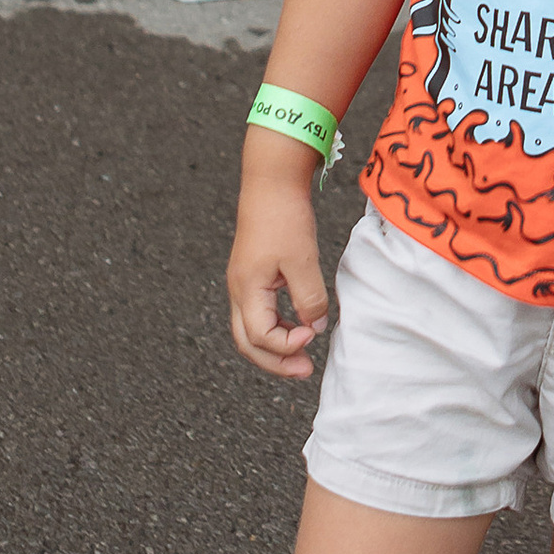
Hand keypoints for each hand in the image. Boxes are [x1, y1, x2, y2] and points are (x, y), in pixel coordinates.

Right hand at [227, 172, 329, 380]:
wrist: (271, 182)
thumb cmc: (283, 217)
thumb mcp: (303, 260)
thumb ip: (309, 298)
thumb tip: (315, 328)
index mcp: (247, 289)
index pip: (260, 337)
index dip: (287, 345)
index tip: (313, 335)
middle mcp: (238, 290)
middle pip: (247, 343)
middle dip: (275, 362)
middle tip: (305, 371)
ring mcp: (242, 283)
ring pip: (249, 331)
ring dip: (275, 348)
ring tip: (303, 354)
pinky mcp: (251, 276)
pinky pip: (257, 314)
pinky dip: (275, 329)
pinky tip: (298, 327)